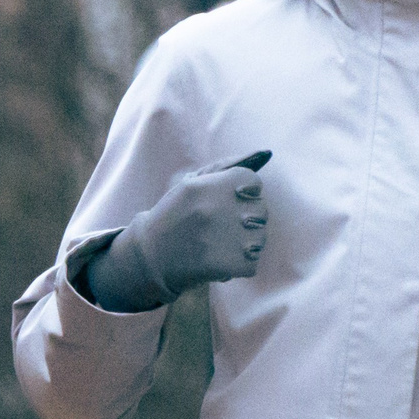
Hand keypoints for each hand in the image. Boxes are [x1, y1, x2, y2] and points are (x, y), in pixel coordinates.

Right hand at [81, 151, 270, 312]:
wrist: (151, 256)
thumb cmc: (177, 214)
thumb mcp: (194, 182)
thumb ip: (230, 166)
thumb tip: (267, 152)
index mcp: (212, 184)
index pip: (254, 184)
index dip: (242, 195)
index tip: (223, 203)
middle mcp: (220, 208)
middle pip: (260, 211)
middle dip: (244, 220)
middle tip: (216, 228)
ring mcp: (225, 238)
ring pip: (259, 238)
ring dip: (243, 245)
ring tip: (215, 245)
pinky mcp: (229, 265)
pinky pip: (252, 264)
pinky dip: (237, 266)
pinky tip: (216, 262)